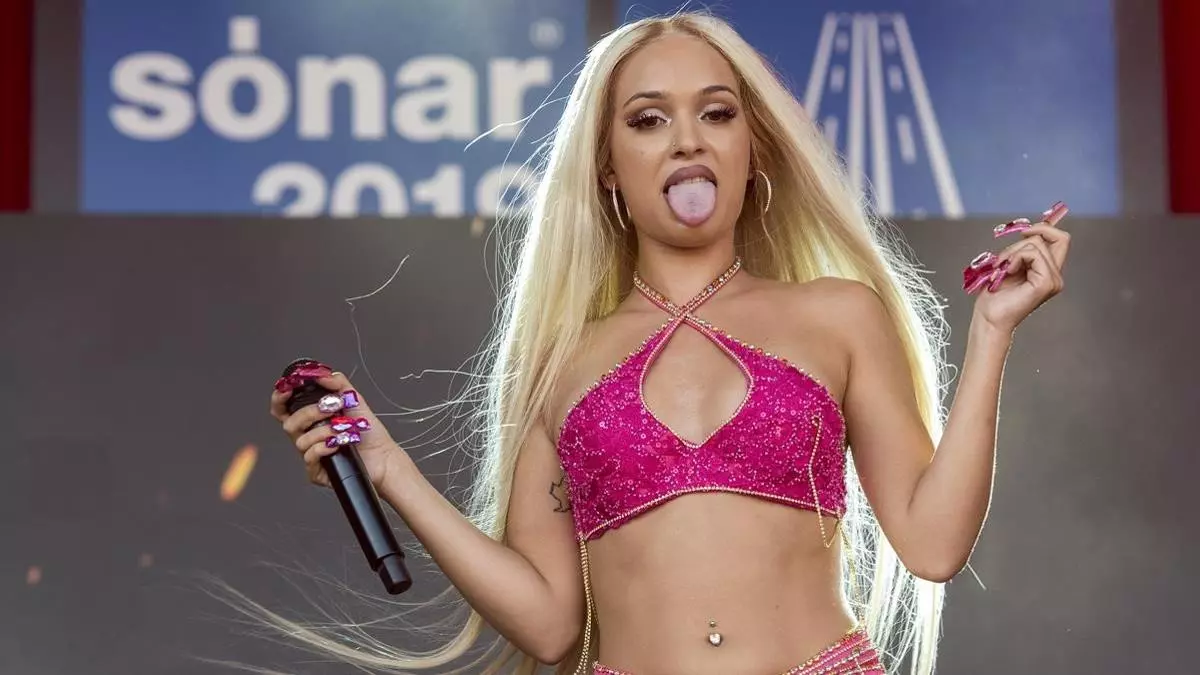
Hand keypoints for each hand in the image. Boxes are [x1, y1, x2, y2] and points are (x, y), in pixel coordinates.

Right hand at [270, 366, 403, 488]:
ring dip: (324, 432)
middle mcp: (309, 436)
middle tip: (331, 408)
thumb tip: (322, 374)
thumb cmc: (369, 432)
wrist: (384, 456)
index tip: (287, 388)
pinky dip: (323, 448)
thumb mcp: (354, 400)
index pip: (285, 408)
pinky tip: (338, 444)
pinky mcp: (317, 471)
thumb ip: (338, 383)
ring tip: (344, 430)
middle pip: (289, 423)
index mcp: (312, 419)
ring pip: (300, 441)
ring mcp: (312, 454)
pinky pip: (309, 457)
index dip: (279, 398)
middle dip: (309, 412)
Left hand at [964, 201, 1070, 333]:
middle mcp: (1055, 276)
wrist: (989, 317)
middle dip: (1024, 239)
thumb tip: (1030, 230)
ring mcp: (1053, 280)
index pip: (1060, 239)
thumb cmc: (994, 295)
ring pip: (1037, 243)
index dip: (1045, 228)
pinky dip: (1015, 257)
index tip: (1024, 231)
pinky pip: (1032, 254)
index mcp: (1048, 271)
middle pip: (1055, 237)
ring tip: (1002, 269)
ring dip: (1012, 251)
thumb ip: (1023, 250)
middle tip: (1005, 257)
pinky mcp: (1046, 283)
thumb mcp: (1009, 264)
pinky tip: (1007, 272)